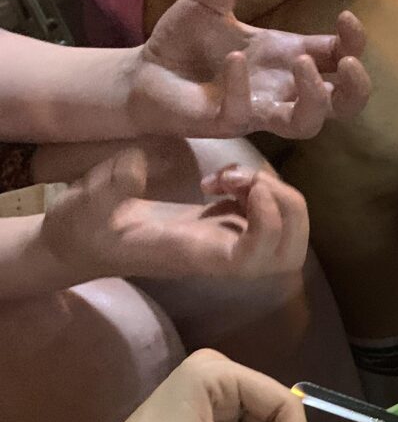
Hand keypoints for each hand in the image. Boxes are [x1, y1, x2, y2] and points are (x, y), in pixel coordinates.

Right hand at [41, 150, 308, 282]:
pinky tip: (221, 181)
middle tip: (243, 178)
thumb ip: (109, 185)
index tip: (247, 186)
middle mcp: (221, 255)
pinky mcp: (225, 228)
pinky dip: (258, 192)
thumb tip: (138, 162)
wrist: (83, 241)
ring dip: (273, 195)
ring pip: (289, 235)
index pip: (255, 259)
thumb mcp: (85, 205)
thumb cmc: (82, 228)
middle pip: (290, 253)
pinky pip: (268, 216)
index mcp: (194, 255)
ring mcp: (228, 242)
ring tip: (229, 176)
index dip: (269, 224)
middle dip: (286, 207)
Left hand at [127, 0, 370, 139]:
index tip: (346, 17)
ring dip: (315, 96)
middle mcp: (281, 89)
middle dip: (357, 87)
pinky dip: (242, 84)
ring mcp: (259, 110)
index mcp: (285, 57)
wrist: (144, 74)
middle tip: (348, 63)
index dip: (353, 42)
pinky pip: (245, 112)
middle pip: (343, 105)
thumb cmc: (183, 42)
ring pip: (308, 124)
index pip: (338, 58)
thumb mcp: (204, 2)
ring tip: (302, 62)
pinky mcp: (229, 122)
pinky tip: (232, 58)